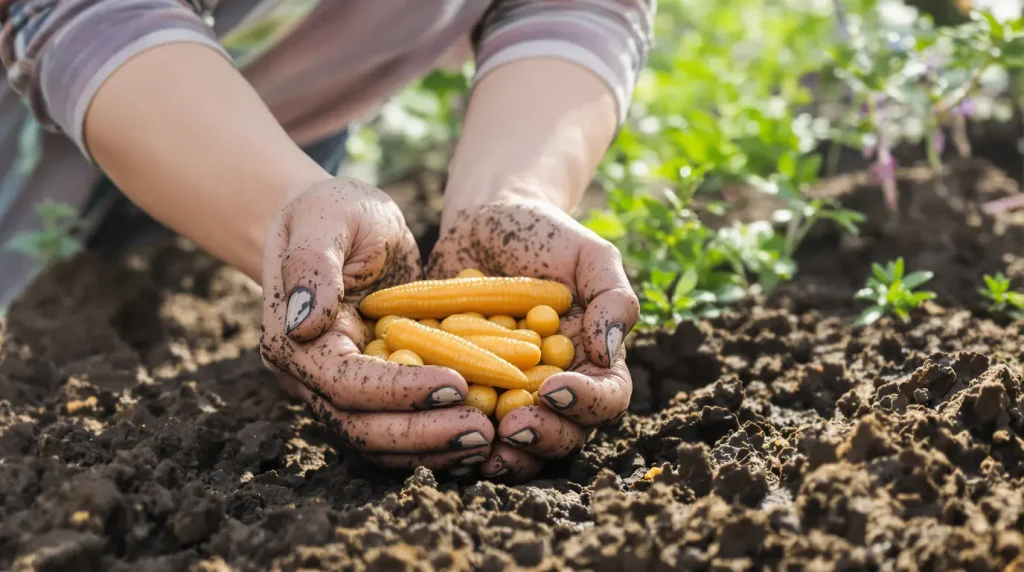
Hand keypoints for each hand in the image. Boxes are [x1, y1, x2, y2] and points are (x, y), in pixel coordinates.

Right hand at [259, 178, 492, 474]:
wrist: (338, 223)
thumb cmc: (333, 210)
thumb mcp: (325, 218)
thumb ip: (312, 265)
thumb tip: (303, 324)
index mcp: (293, 340)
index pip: (345, 383)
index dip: (400, 391)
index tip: (458, 385)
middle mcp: (310, 377)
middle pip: (361, 427)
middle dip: (423, 434)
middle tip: (484, 431)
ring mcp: (338, 391)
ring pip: (380, 440)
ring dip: (433, 446)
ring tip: (489, 438)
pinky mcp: (370, 392)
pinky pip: (399, 428)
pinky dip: (436, 438)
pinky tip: (481, 434)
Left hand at [428, 199, 638, 480]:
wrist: (485, 222)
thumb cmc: (547, 235)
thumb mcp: (589, 255)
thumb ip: (613, 298)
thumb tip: (607, 351)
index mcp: (593, 362)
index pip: (607, 397)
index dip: (587, 404)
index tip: (556, 389)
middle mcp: (556, 388)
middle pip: (563, 434)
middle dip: (541, 438)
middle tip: (513, 427)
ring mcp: (511, 395)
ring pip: (515, 444)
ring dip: (499, 454)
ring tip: (476, 447)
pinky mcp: (467, 392)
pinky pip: (463, 423)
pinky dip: (451, 434)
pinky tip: (432, 428)